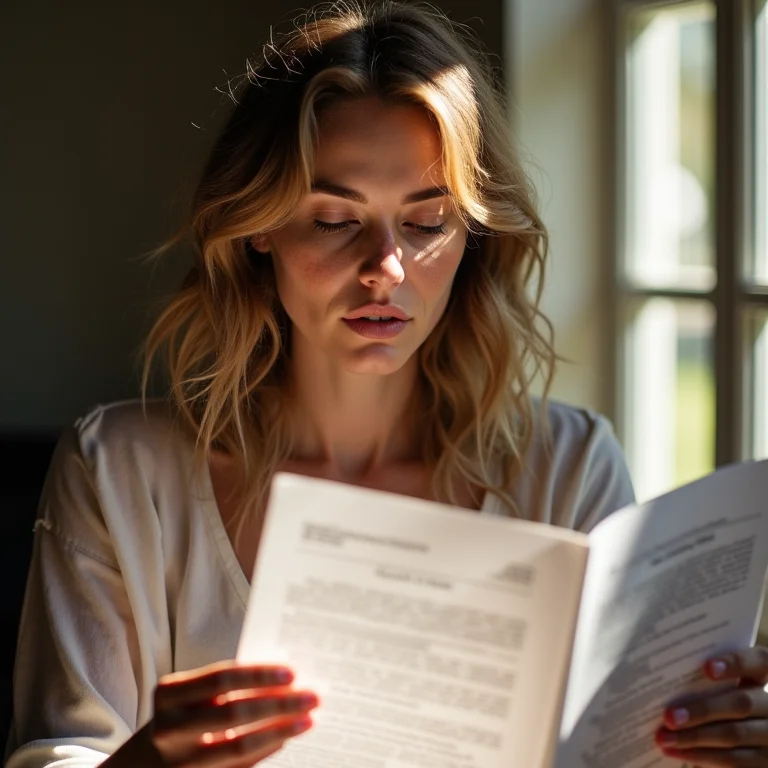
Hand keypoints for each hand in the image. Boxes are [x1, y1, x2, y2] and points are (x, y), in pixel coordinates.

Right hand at [145, 659, 317, 766]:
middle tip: (313, 696)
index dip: (258, 675)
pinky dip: (267, 750)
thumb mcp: (190, 696)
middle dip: (279, 704)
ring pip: (239, 747)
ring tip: (308, 719)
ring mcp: (179, 764)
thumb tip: (283, 680)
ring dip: (281, 731)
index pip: (220, 678)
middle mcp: (168, 729)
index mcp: (168, 694)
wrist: (141, 767)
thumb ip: (228, 686)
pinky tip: (286, 738)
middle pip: (233, 713)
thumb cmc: (180, 718)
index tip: (292, 672)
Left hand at [655, 647, 767, 765]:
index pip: (760, 661)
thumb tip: (663, 673)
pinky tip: (676, 751)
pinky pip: (734, 761)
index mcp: (759, 679)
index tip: (707, 668)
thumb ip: (702, 680)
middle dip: (703, 710)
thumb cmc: (715, 705)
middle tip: (669, 716)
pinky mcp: (765, 764)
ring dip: (694, 737)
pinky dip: (701, 756)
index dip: (737, 662)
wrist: (740, 742)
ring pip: (735, 734)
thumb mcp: (718, 690)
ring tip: (664, 737)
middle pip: (742, 703)